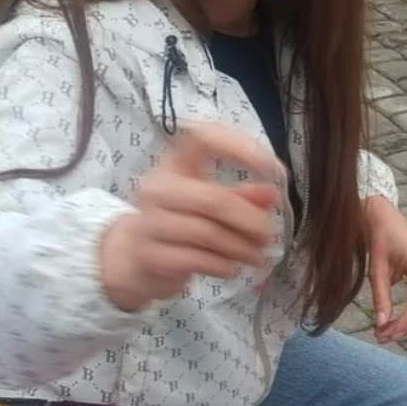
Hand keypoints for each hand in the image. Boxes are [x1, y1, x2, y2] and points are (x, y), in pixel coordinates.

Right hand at [98, 123, 283, 312]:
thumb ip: (240, 196)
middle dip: (249, 220)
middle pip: (213, 199)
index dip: (239, 146)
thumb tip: (271, 193)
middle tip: (268, 234)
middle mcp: (157, 188)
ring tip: (256, 255)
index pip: (203, 138)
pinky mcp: (152, 256)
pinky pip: (198, 260)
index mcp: (174, 164)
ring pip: (207, 233)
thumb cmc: (177, 222)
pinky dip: (224, 265)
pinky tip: (233, 267)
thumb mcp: (207, 202)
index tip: (272, 168)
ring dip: (241, 248)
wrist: (133, 258)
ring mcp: (150, 223)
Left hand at [365, 196, 406, 341]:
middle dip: (406, 326)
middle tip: (383, 337)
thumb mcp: (376, 270)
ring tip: (388, 332)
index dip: (404, 321)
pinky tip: (399, 322)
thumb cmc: (381, 243)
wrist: (390, 224)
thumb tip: (381, 325)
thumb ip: (380, 298)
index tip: (386, 333)